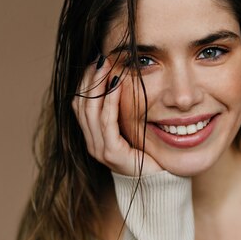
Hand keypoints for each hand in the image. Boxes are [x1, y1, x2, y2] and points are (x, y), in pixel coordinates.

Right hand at [72, 57, 162, 175]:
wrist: (159, 181)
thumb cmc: (148, 153)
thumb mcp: (132, 128)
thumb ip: (123, 111)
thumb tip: (122, 80)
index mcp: (94, 136)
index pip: (81, 104)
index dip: (86, 82)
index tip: (95, 61)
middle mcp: (92, 142)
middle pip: (82, 104)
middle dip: (90, 79)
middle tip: (99, 58)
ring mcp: (100, 149)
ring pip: (91, 111)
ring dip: (98, 86)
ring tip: (105, 66)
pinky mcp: (112, 153)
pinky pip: (107, 122)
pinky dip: (110, 102)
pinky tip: (116, 85)